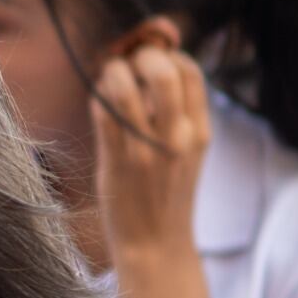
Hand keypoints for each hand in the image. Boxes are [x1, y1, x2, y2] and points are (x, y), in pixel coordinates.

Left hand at [91, 42, 210, 261]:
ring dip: (112, 72)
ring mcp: (147, 149)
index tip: (152, 56)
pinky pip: (102, 114)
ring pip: (125, 88)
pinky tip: (98, 100)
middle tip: (128, 60)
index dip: (168, 53)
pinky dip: (97, 97)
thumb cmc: (166, 192)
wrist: (156, 243)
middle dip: (141, 54)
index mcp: (200, 130)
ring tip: (110, 76)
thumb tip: (156, 65)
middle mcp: (178, 137)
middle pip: (163, 71)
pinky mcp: (118, 162)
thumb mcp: (187, 150)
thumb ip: (178, 111)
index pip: (191, 71)